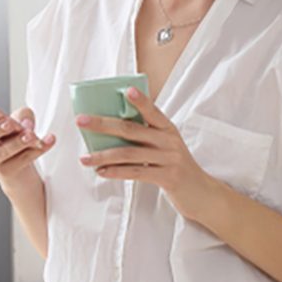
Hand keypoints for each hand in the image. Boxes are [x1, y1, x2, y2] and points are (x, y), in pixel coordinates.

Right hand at [0, 102, 54, 190]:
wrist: (21, 172)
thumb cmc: (15, 140)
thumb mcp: (19, 122)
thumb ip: (22, 115)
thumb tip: (25, 123)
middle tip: (9, 123)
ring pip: (3, 152)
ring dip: (19, 142)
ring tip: (32, 135)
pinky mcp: (8, 172)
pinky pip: (24, 159)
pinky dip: (39, 148)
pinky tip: (50, 139)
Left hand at [76, 87, 217, 222]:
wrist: (201, 192)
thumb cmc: (176, 166)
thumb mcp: (167, 146)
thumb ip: (148, 136)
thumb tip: (112, 128)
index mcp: (168, 129)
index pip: (152, 110)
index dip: (140, 100)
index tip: (125, 90)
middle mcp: (169, 141)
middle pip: (131, 129)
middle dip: (103, 124)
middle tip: (81, 121)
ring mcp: (169, 159)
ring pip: (129, 153)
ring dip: (103, 155)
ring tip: (84, 158)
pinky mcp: (167, 178)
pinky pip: (136, 173)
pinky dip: (116, 172)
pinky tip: (101, 172)